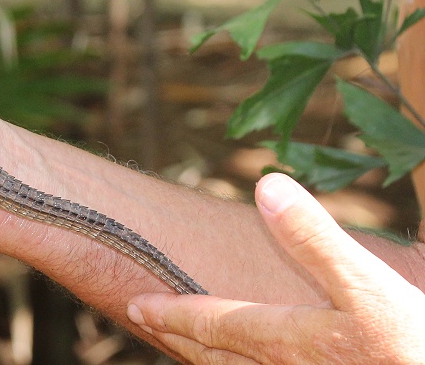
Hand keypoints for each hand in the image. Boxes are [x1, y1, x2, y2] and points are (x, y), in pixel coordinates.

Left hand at [126, 173, 424, 363]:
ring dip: (202, 358)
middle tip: (142, 319)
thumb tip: (266, 186)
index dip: (171, 313)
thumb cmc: (412, 344)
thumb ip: (314, 237)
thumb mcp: (369, 284)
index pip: (211, 323)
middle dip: (175, 336)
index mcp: (286, 340)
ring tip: (182, 343)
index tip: (136, 303)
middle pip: (213, 357)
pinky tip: (246, 361)